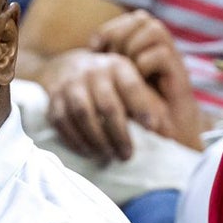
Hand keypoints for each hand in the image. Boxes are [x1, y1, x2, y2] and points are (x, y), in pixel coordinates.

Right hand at [41, 48, 174, 161]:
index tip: (153, 130)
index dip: (143, 109)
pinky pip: (62, 122)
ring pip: (83, 114)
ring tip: (107, 156)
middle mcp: (92, 71)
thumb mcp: (131, 83)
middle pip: (107, 105)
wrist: (68, 68)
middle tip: (127, 156)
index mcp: (117, 66)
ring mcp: (70, 84)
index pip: (132, 87)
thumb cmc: (109, 84)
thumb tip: (169, 134)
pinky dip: (75, 140)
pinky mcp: (53, 99)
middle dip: (119, 134)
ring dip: (96, 140)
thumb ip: (150, 106)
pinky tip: (88, 152)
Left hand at [91, 10, 204, 150]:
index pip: (129, 18)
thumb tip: (90, 50)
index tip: (94, 49)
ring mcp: (171, 57)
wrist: (166, 130)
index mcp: (144, 44)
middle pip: (140, 17)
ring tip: (125, 68)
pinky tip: (138, 80)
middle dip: (119, 36)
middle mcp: (159, 46)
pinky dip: (144, 65)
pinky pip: (160, 54)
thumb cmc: (136, 107)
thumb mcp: (116, 81)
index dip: (109, 29)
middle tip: (110, 58)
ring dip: (133, 48)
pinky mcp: (180, 72)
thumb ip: (108, 63)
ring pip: (153, 29)